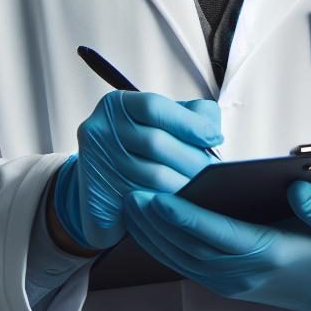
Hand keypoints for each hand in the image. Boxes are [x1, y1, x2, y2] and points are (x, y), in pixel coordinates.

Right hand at [54, 91, 221, 250]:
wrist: (108, 189)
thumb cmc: (146, 152)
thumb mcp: (164, 125)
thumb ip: (191, 117)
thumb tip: (212, 132)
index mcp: (117, 105)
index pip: (154, 107)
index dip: (188, 123)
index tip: (214, 139)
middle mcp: (100, 129)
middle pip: (155, 142)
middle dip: (192, 158)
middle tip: (215, 172)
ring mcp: (95, 164)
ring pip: (152, 175)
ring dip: (185, 184)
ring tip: (206, 189)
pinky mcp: (98, 196)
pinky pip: (143, 201)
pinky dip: (169, 203)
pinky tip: (185, 205)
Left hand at [124, 181, 310, 310]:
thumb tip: (299, 188)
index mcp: (270, 254)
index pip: (219, 236)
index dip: (186, 218)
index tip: (160, 199)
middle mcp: (244, 272)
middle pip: (190, 248)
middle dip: (157, 223)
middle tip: (132, 194)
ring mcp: (231, 280)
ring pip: (182, 258)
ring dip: (153, 234)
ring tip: (131, 204)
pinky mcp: (223, 280)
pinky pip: (185, 263)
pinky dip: (161, 244)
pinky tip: (146, 224)